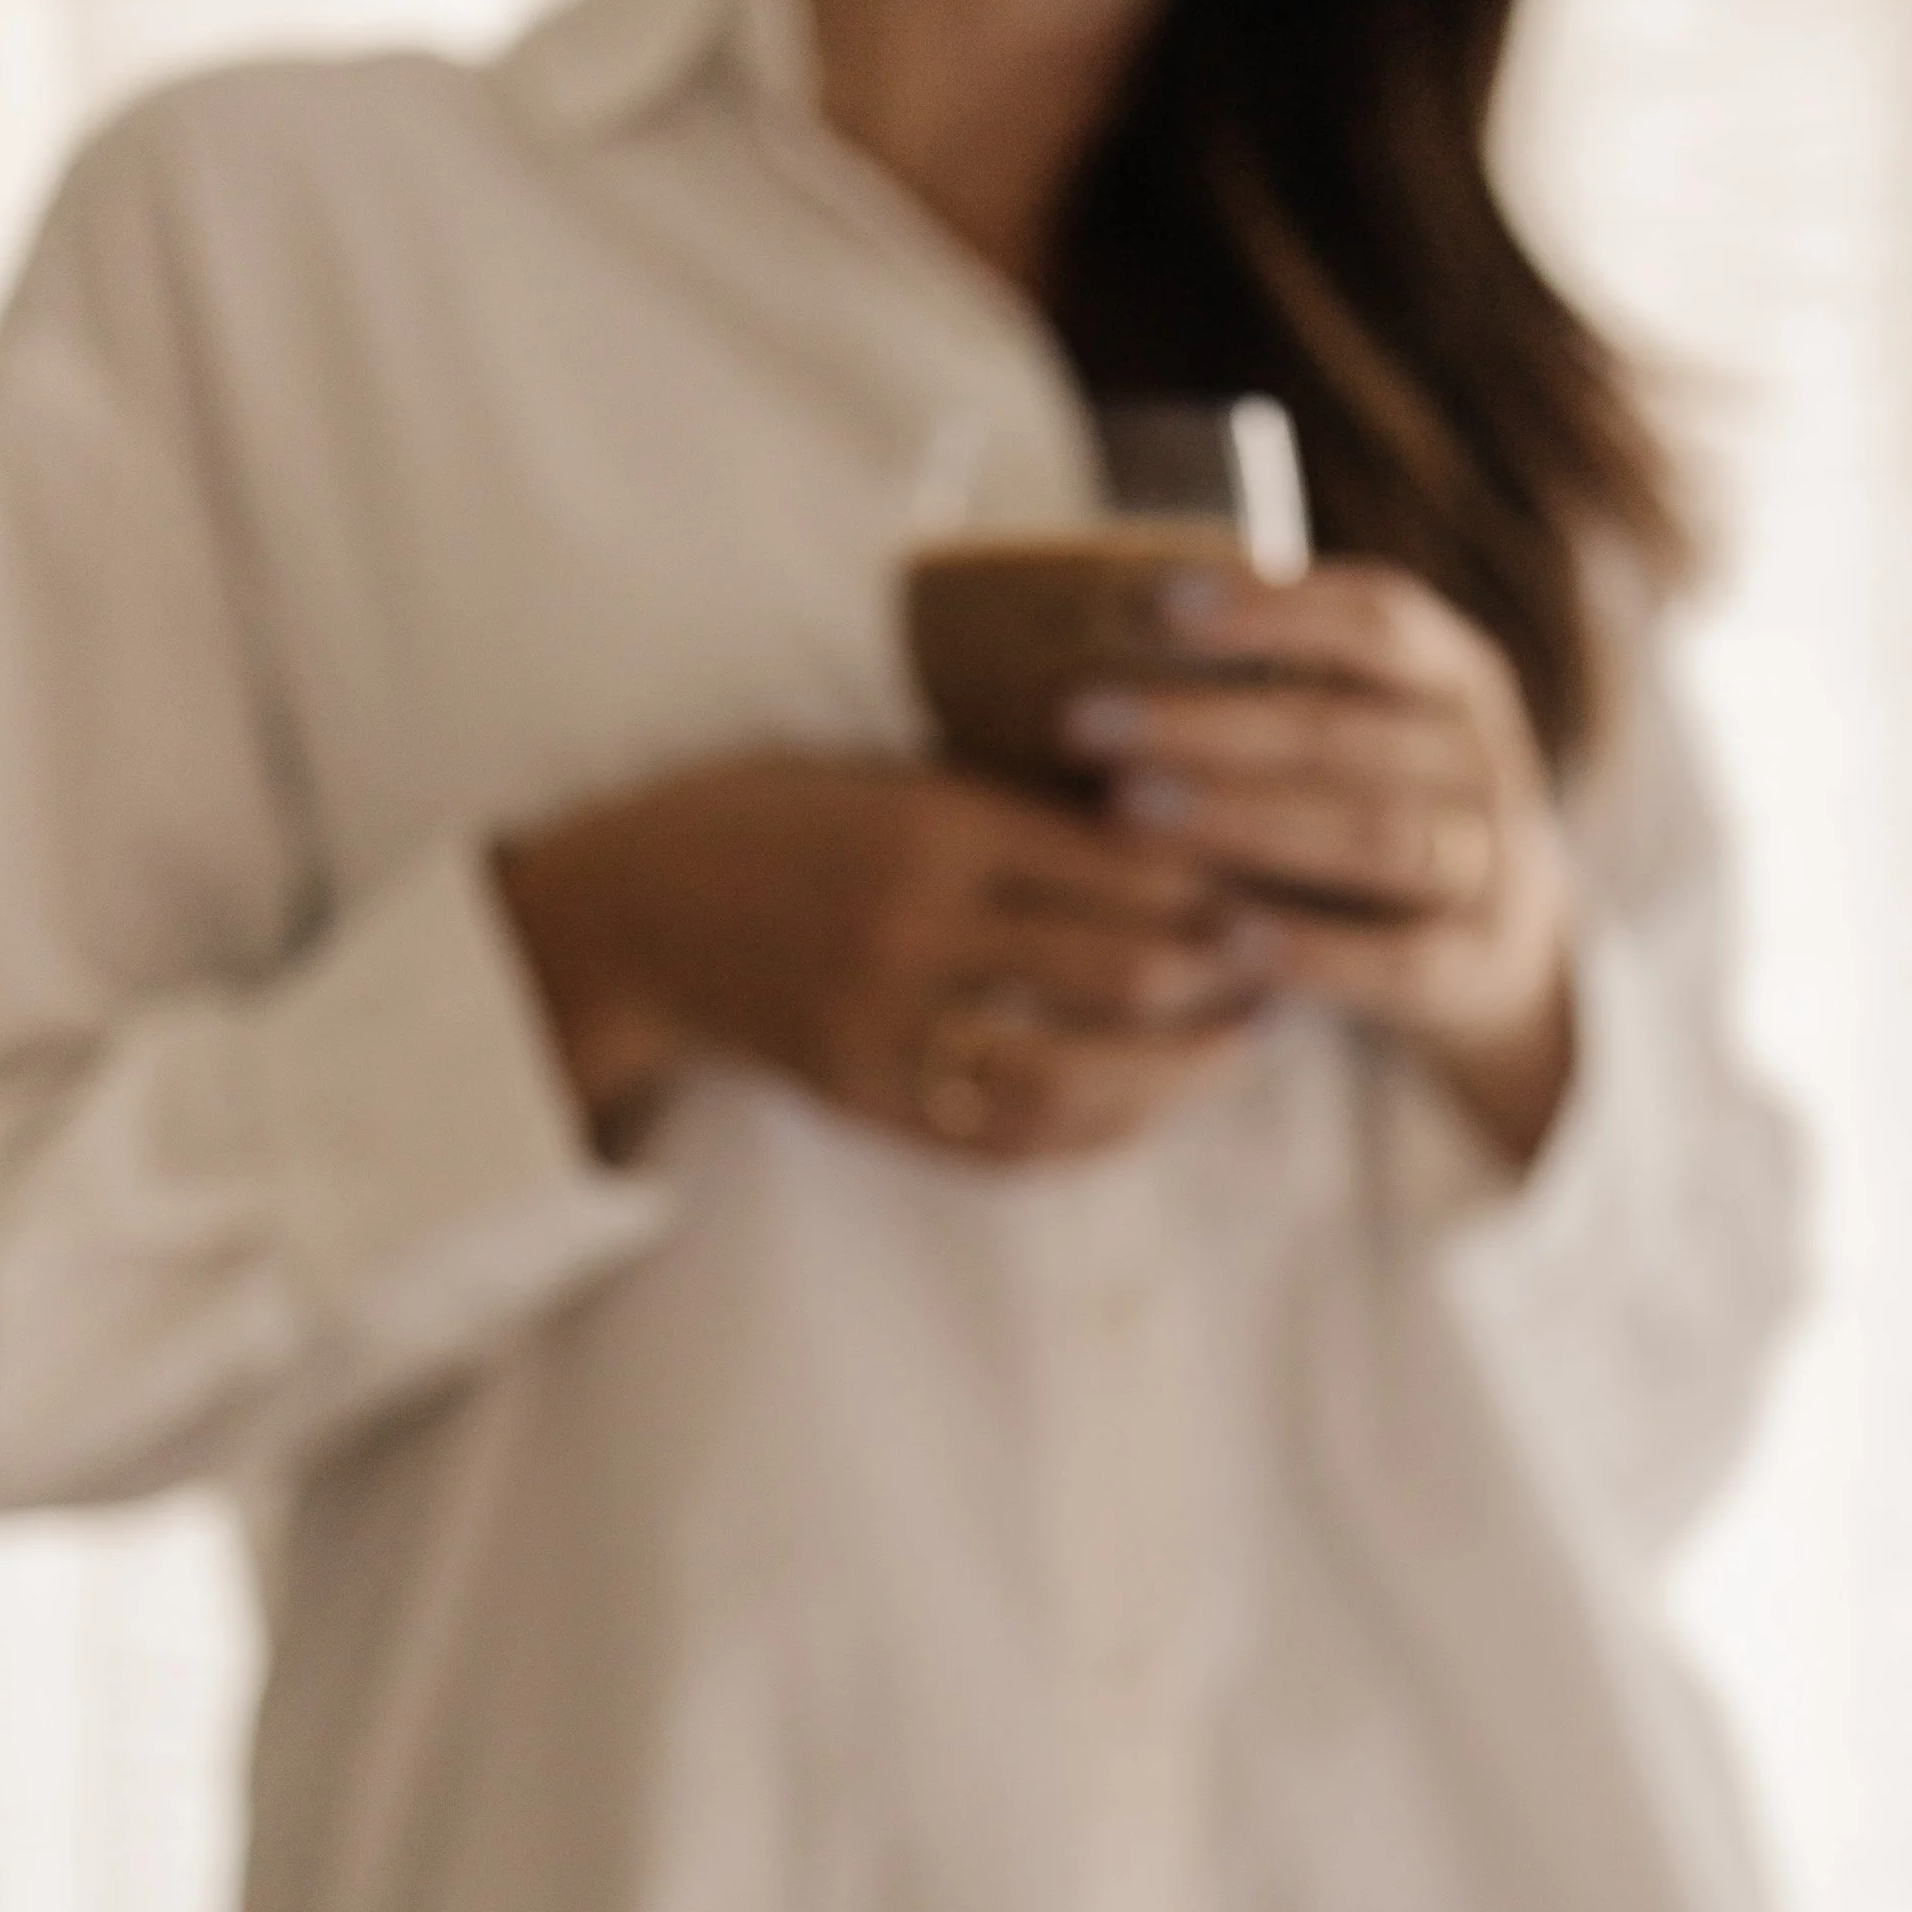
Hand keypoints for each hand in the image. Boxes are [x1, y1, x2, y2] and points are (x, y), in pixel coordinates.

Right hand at [493, 750, 1266, 1165]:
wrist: (627, 915)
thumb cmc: (773, 819)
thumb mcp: (888, 771)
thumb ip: (1013, 805)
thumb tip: (1175, 826)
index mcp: (932, 823)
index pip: (1121, 864)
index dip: (1218, 883)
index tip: (1280, 878)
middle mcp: (914, 929)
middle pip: (1121, 974)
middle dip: (1221, 979)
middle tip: (1283, 966)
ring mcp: (886, 1027)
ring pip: (1079, 1078)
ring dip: (1179, 1071)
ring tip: (1236, 1046)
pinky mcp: (864, 1099)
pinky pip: (1008, 1140)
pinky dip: (1097, 1130)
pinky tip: (1150, 1106)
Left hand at [1058, 563, 1579, 1166]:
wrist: (1497, 948)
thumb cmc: (1369, 812)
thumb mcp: (1351, 736)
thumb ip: (1267, 688)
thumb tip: (1092, 630)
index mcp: (1455, 678)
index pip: (1374, 620)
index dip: (1268, 606)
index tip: (1148, 603)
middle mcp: (1485, 760)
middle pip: (1343, 730)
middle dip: (1203, 722)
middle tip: (1078, 720)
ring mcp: (1495, 864)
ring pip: (1372, 834)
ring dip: (1244, 820)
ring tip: (1124, 810)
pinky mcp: (1481, 964)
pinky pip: (1400, 958)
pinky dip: (1313, 946)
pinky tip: (1222, 933)